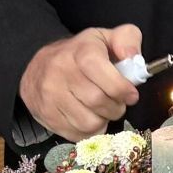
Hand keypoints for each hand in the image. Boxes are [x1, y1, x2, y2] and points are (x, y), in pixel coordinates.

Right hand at [18, 25, 141, 139]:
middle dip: (116, 108)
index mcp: (81, 51)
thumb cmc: (81, 53)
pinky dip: (89, 131)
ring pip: (88, 122)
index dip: (121, 88)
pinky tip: (89, 118)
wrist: (39, 65)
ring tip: (102, 111)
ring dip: (103, 121)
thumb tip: (133, 58)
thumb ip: (127, 40)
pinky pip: (76, 134)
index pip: (103, 75)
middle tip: (118, 104)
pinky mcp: (46, 114)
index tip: (131, 95)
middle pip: (97, 101)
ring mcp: (50, 95)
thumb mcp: (106, 37)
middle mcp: (61, 72)